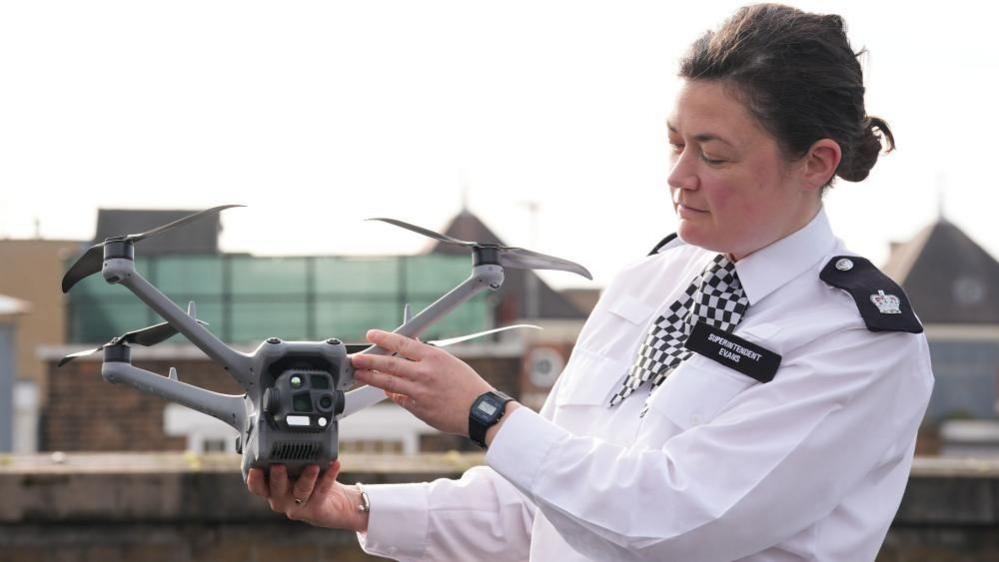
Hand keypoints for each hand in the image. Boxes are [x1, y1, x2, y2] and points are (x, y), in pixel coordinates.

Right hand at [246, 461, 368, 532]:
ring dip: (307, 477)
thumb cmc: (309, 482)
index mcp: (272, 490)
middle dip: (277, 477)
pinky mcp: (316, 508)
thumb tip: (284, 431)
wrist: (334, 503)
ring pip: (301, 491)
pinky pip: (322, 490)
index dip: (254, 480)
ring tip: (313, 466)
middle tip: (278, 465)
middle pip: (276, 490)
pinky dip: (329, 476)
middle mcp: (281, 500)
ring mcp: (298, 506)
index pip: (257, 487)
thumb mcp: (294, 469)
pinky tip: (334, 464)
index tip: (255, 468)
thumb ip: (287, 457)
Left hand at [350, 329, 492, 435]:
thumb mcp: (450, 361)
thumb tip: (409, 347)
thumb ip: (427, 356)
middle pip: (389, 364)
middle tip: (356, 359)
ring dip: (371, 378)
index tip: (371, 335)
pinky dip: (391, 393)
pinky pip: (399, 398)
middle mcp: (424, 373)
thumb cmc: (468, 385)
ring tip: (359, 374)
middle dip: (368, 360)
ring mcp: (419, 392)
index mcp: (433, 357)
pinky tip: (384, 389)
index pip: (402, 343)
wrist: (478, 410)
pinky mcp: (418, 408)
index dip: (384, 338)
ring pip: (388, 383)